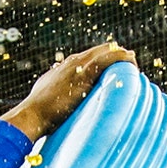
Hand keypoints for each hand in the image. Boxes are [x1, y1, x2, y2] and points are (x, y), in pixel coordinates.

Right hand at [2, 42, 136, 141]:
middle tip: (130, 62)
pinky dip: (121, 58)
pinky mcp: (83, 73)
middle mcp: (70, 62)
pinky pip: (108, 59)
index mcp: (63, 68)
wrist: (33, 115)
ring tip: (133, 61)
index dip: (103, 60)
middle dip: (114, 55)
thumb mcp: (49, 100)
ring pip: (105, 52)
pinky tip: (131, 61)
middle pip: (98, 51)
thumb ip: (59, 95)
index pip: (88, 58)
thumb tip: (63, 101)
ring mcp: (76, 66)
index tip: (116, 68)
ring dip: (120, 55)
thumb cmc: (40, 114)